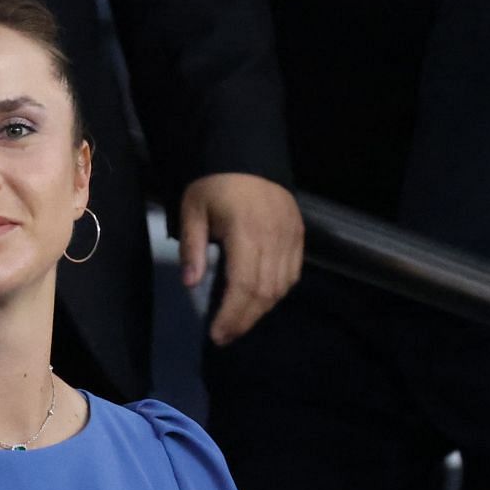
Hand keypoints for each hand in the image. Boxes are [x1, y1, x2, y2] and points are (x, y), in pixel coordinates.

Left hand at [178, 172, 303, 346]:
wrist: (247, 153)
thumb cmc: (214, 183)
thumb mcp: (192, 210)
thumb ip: (192, 248)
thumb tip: (190, 284)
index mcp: (246, 233)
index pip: (244, 285)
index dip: (232, 315)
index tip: (217, 335)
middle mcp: (274, 239)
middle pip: (265, 292)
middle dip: (244, 320)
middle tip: (225, 336)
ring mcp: (291, 237)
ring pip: (282, 286)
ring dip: (261, 310)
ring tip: (239, 323)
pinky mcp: (299, 235)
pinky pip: (293, 273)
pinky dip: (278, 292)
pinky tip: (261, 302)